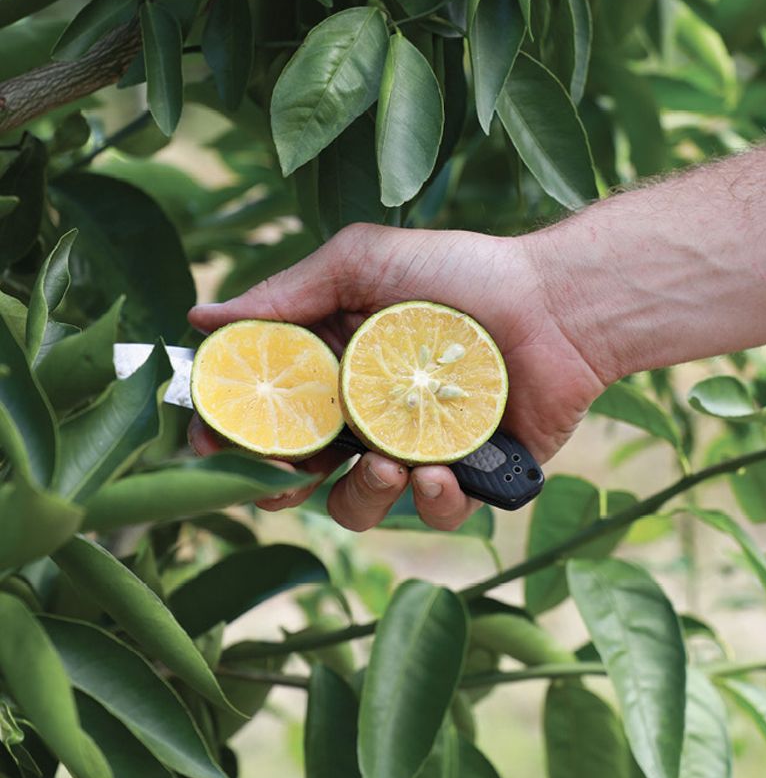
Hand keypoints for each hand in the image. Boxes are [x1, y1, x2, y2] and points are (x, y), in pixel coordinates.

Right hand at [188, 224, 606, 530]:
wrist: (555, 302)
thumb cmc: (461, 272)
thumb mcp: (361, 264)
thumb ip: (284, 294)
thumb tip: (199, 317)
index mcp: (335, 369)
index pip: (268, 413)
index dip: (233, 433)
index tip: (211, 440)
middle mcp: (367, 415)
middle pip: (300, 473)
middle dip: (281, 485)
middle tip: (285, 476)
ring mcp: (415, 451)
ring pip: (359, 504)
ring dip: (360, 496)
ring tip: (385, 465)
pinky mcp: (470, 478)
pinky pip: (434, 514)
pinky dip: (432, 501)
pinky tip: (439, 472)